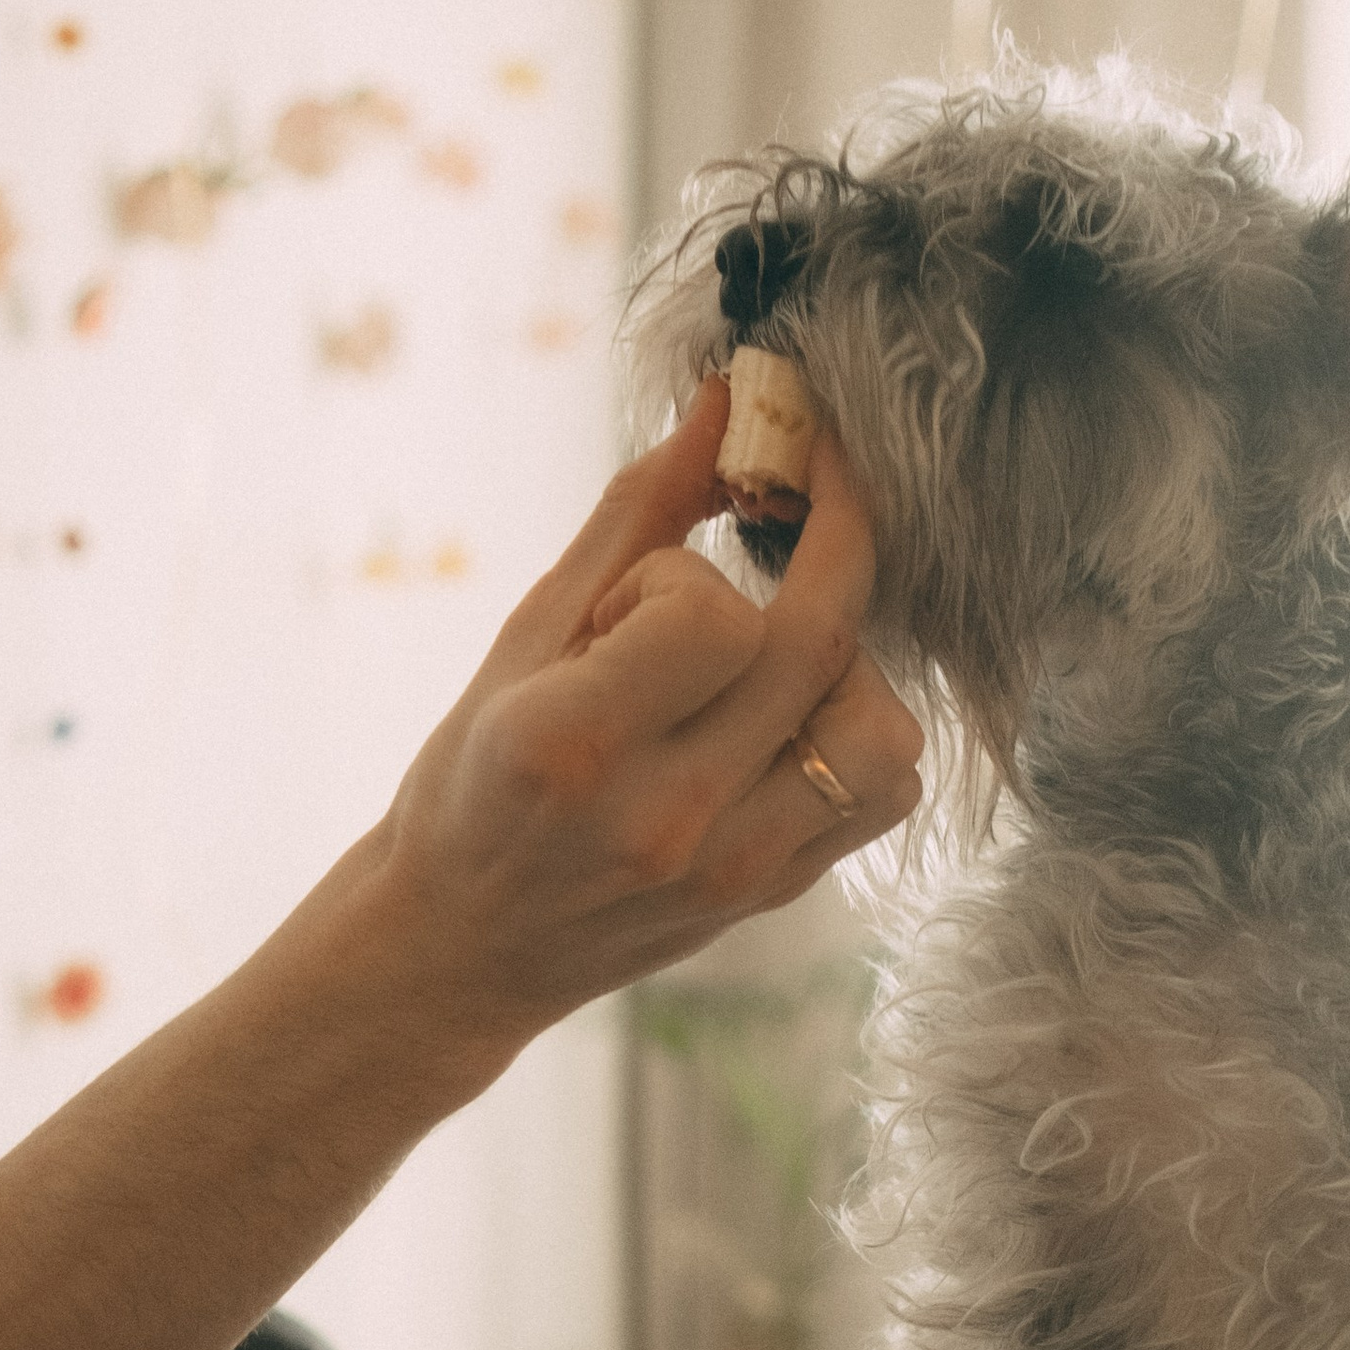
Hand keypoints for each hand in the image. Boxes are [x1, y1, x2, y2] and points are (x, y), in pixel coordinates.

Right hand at [376, 382, 924, 1056]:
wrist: (464, 949)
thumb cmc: (474, 783)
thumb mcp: (523, 640)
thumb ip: (632, 517)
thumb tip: (724, 399)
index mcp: (574, 746)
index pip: (710, 611)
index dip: (688, 570)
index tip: (645, 585)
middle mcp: (669, 817)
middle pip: (819, 647)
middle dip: (833, 533)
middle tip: (807, 484)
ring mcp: (736, 868)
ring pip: (881, 725)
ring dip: (851, 657)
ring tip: (774, 653)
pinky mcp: (777, 894)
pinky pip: (886, 790)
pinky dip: (865, 728)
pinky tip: (799, 712)